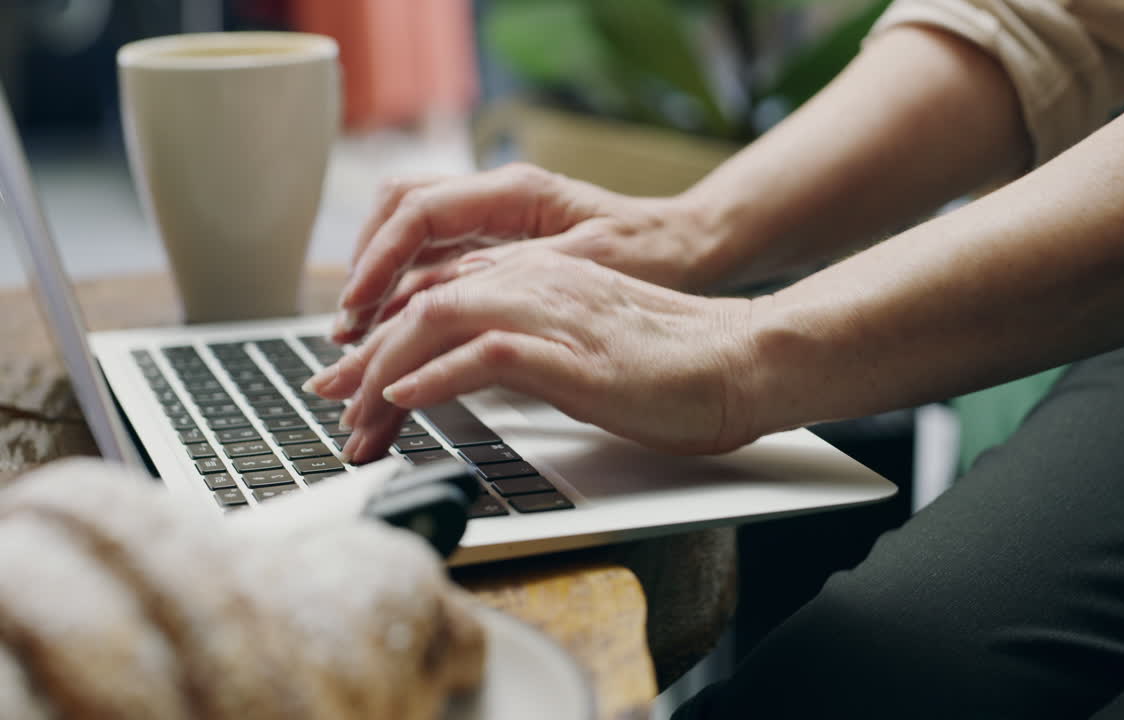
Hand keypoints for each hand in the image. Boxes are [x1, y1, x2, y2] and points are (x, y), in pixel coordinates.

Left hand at [307, 247, 764, 459]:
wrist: (741, 361)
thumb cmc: (672, 364)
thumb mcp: (582, 344)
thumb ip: (529, 343)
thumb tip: (476, 370)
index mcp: (537, 277)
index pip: (435, 292)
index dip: (381, 335)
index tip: (351, 378)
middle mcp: (534, 282)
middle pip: (420, 304)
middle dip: (364, 359)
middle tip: (332, 404)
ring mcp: (552, 312)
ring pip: (436, 321)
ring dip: (383, 374)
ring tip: (357, 420)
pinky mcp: (572, 354)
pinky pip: (483, 354)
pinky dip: (434, 376)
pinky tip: (405, 399)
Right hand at [331, 163, 723, 343]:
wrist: (690, 247)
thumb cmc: (653, 253)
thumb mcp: (589, 266)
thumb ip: (520, 275)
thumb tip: (451, 297)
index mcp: (514, 192)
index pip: (418, 214)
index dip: (378, 262)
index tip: (356, 310)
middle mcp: (496, 198)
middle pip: (399, 217)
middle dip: (364, 272)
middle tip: (345, 332)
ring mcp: (495, 219)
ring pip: (411, 238)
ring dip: (380, 284)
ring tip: (357, 337)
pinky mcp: (500, 245)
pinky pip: (437, 261)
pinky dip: (408, 293)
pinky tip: (395, 330)